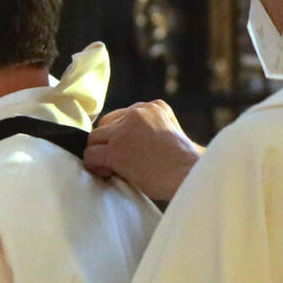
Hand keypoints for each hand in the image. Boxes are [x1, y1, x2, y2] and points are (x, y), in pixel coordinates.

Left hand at [85, 100, 202, 200]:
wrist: (191, 176)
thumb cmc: (185, 163)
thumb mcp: (169, 133)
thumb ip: (146, 129)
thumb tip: (118, 140)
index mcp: (153, 106)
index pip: (121, 116)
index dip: (119, 136)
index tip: (129, 151)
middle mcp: (138, 113)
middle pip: (104, 125)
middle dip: (107, 143)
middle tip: (118, 162)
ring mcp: (125, 130)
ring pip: (94, 139)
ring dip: (99, 155)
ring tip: (113, 169)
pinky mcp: (116, 149)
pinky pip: (90, 155)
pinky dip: (94, 167)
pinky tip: (109, 174)